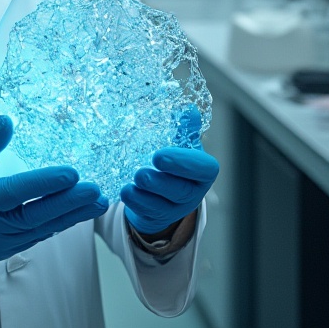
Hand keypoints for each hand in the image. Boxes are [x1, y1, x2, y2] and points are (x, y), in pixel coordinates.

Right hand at [0, 115, 108, 272]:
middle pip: (36, 217)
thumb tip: (7, 122)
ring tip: (97, 203)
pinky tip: (75, 214)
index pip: (15, 193)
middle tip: (96, 192)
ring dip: (70, 217)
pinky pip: (34, 238)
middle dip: (70, 204)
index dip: (45, 183)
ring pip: (41, 231)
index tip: (72, 173)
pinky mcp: (3, 251)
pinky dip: (56, 225)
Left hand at [120, 106, 218, 236]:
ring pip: (162, 206)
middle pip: (181, 191)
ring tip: (129, 185)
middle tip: (141, 174)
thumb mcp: (181, 143)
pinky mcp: (157, 218)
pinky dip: (135, 203)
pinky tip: (124, 193)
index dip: (184, 163)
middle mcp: (193, 193)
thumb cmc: (174, 160)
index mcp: (202, 172)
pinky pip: (147, 214)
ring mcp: (175, 209)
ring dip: (144, 196)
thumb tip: (188, 109)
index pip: (204, 169)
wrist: (162, 187)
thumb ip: (185, 128)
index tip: (159, 155)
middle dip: (160, 183)